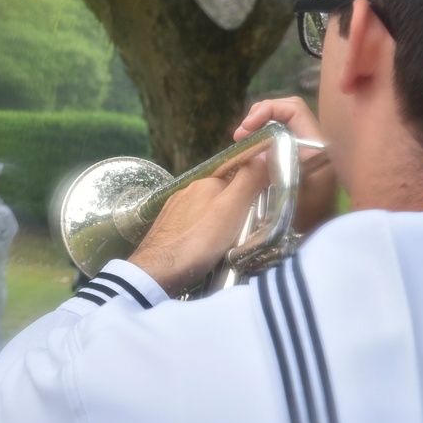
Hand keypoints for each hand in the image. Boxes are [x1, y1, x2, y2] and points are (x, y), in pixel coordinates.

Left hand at [128, 158, 269, 296]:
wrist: (156, 272)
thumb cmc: (197, 241)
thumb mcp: (231, 208)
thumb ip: (248, 179)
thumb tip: (266, 150)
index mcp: (206, 182)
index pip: (239, 177)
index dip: (253, 192)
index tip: (261, 211)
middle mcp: (188, 190)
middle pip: (222, 194)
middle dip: (236, 209)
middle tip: (247, 233)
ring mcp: (174, 208)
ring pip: (206, 210)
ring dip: (219, 222)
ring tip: (227, 244)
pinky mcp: (166, 227)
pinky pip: (192, 224)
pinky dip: (203, 232)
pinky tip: (205, 248)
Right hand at [235, 97, 337, 234]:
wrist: (318, 236)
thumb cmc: (309, 216)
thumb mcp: (294, 188)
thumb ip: (279, 164)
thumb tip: (259, 147)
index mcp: (316, 143)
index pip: (293, 110)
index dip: (268, 110)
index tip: (246, 127)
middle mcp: (310, 142)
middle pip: (284, 114)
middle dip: (259, 117)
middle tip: (238, 136)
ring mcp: (301, 151)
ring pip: (278, 127)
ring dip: (256, 131)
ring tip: (239, 144)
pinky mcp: (292, 161)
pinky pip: (275, 142)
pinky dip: (259, 143)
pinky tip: (247, 155)